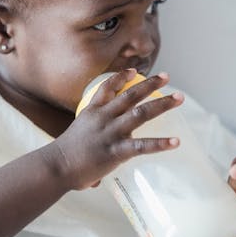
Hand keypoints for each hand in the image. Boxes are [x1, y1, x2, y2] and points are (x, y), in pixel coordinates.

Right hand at [53, 69, 182, 190]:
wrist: (57, 166)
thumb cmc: (64, 155)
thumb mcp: (78, 135)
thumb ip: (91, 140)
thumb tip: (96, 163)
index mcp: (92, 111)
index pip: (107, 87)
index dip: (121, 76)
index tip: (134, 70)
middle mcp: (103, 117)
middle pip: (130, 95)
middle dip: (149, 84)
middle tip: (166, 77)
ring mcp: (111, 133)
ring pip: (140, 113)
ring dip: (161, 104)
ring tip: (178, 98)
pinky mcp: (116, 151)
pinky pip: (142, 146)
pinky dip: (160, 143)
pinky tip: (175, 141)